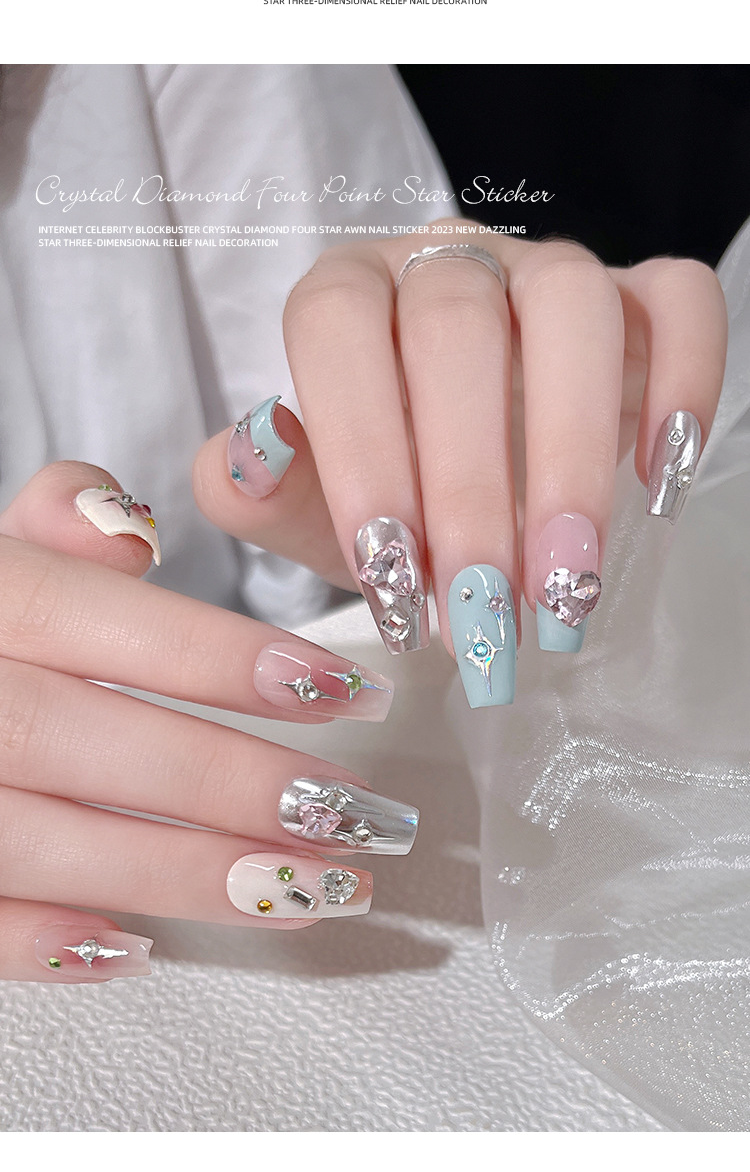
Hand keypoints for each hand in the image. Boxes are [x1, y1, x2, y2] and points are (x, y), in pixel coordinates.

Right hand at [0, 462, 417, 982]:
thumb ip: (58, 522)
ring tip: (302, 889)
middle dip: (224, 782)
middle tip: (346, 813)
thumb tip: (128, 526)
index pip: (94, 617)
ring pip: (38, 840)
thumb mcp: (1, 557)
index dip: (218, 657)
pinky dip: (43, 945)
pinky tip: (139, 949)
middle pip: (77, 736)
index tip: (339, 690)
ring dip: (180, 875)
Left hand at [194, 219, 726, 704]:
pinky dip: (685, 381)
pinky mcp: (638, 298)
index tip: (388, 576)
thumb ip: (257, 489)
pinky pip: (680, 299)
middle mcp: (443, 262)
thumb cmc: (387, 494)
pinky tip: (661, 481)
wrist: (471, 479)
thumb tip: (251, 454)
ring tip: (568, 580)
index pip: (338, 331)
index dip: (361, 446)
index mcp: (346, 296)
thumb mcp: (308, 511)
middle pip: (456, 325)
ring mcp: (545, 270)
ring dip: (573, 453)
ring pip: (571, 305)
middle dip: (468, 483)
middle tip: (482, 611)